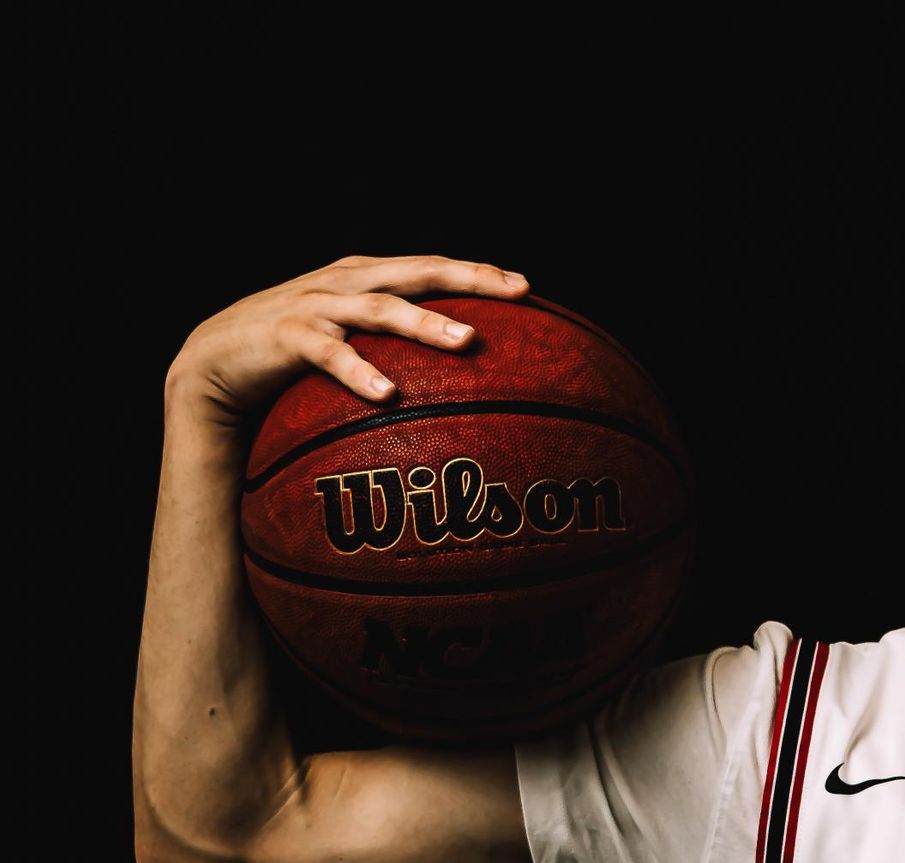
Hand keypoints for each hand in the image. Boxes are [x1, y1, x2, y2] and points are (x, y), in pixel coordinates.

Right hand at [164, 253, 531, 429]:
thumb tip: (459, 365)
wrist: (216, 360)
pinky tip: (385, 393)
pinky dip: (358, 371)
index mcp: (365, 276)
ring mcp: (317, 305)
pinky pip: (329, 354)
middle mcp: (345, 282)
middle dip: (467, 277)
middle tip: (515, 291)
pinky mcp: (287, 337)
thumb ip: (394, 337)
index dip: (476, 270)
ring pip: (379, 308)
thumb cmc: (296, 351)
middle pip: (416, 271)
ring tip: (467, 340)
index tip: (526, 287)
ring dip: (425, 322)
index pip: (430, 266)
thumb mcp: (351, 333)